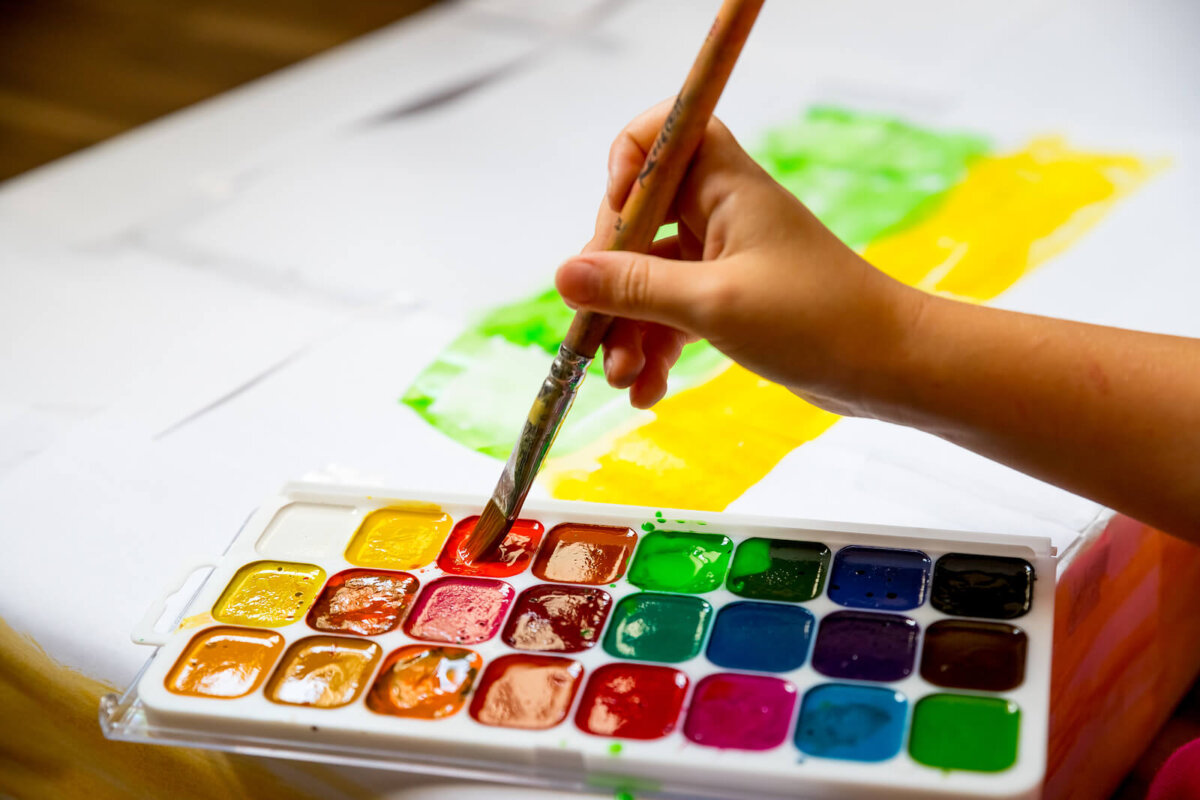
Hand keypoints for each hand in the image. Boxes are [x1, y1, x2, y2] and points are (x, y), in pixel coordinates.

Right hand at [556, 99, 924, 413]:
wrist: (888, 367)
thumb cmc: (816, 319)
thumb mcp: (714, 304)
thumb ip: (635, 288)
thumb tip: (564, 275)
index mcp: (724, 187)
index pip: (665, 133)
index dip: (628, 163)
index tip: (614, 215)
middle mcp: (720, 213)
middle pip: (639, 223)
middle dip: (610, 282)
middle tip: (594, 332)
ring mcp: (723, 259)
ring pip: (650, 279)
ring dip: (628, 328)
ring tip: (621, 379)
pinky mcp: (728, 301)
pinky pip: (672, 314)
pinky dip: (655, 348)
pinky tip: (647, 390)